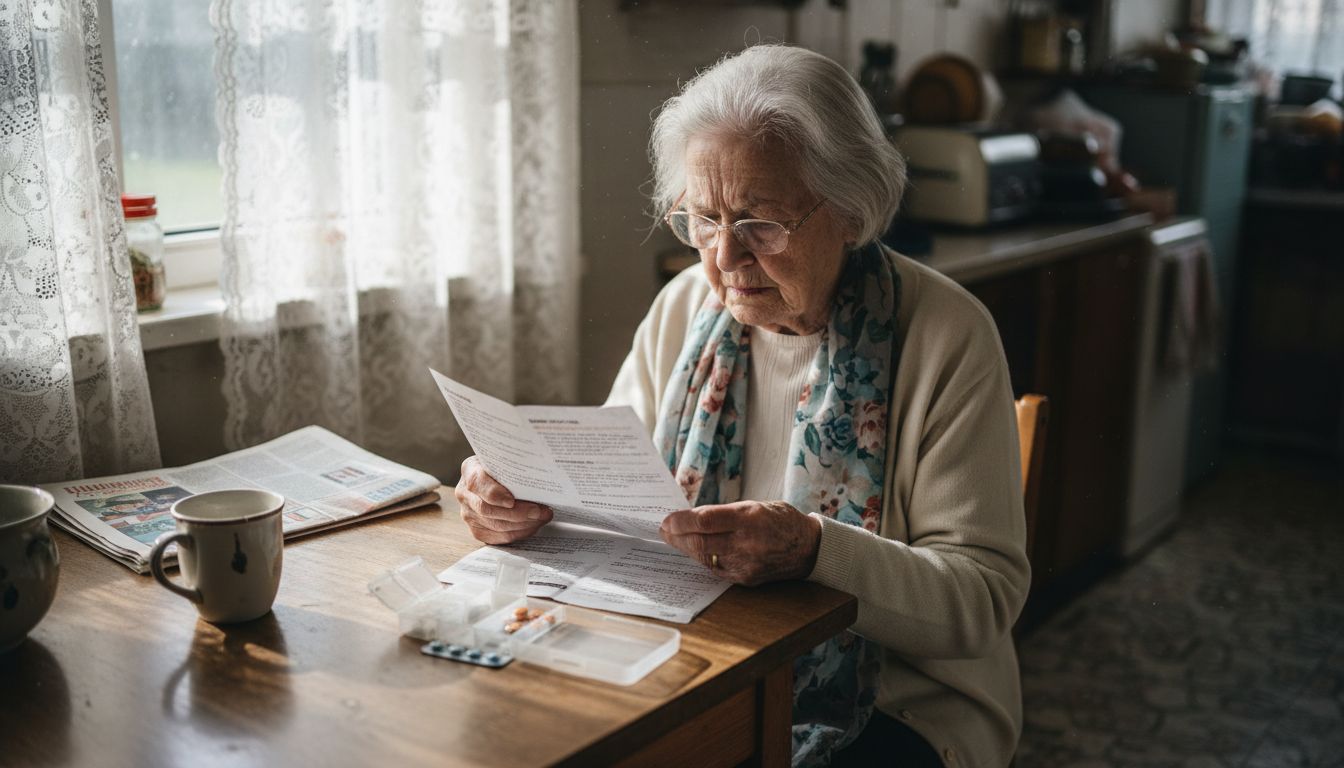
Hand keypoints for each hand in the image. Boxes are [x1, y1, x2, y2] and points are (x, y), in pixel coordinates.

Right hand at [454, 456, 552, 544]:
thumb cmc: (506, 467)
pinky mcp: (477, 530)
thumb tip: (539, 477)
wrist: (497, 477)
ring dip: (523, 524)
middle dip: (517, 513)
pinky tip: (533, 525)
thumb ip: (514, 466)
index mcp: (470, 470)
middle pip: (487, 509)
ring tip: (542, 517)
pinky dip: (519, 533)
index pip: (477, 483)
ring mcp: (468, 514)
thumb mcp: (507, 460)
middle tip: (539, 511)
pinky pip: (499, 537)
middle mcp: (465, 493)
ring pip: (495, 525)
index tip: (511, 501)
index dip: (494, 493)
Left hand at [659, 500, 821, 585]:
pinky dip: (702, 559)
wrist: (809, 549)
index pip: (706, 521)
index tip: (666, 520)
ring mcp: (746, 564)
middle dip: (677, 537)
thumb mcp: (756, 505)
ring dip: (686, 548)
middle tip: (663, 530)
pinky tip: (694, 551)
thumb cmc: (782, 521)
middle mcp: (748, 543)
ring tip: (673, 539)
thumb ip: (725, 513)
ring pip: (705, 557)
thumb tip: (692, 518)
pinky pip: (716, 569)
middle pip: (701, 542)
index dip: (681, 521)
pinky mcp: (746, 578)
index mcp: (751, 518)